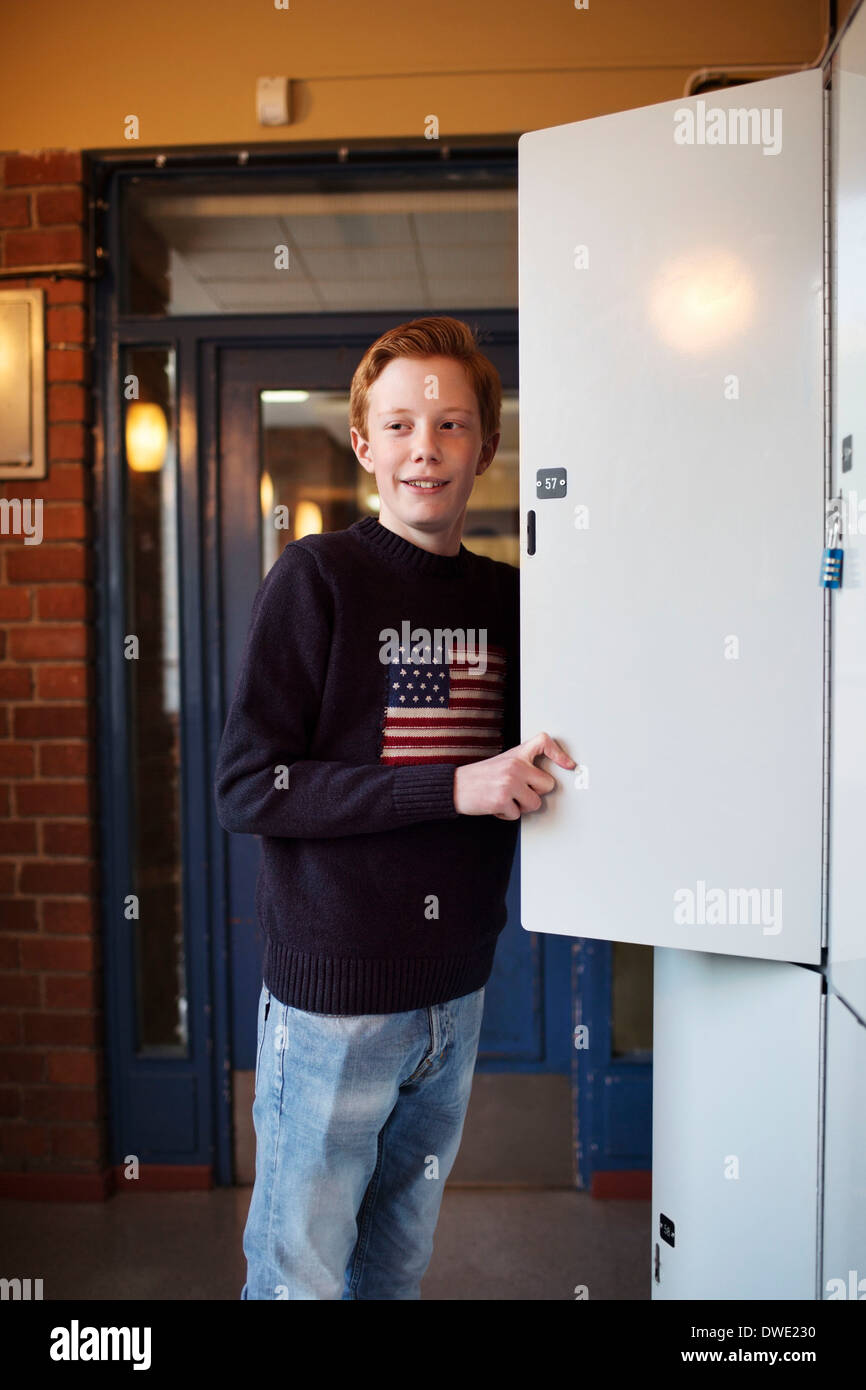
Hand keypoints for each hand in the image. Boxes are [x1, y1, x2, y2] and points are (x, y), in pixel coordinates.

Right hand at [453, 731, 576, 819]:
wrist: (454, 786)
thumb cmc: (479, 776)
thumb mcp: (502, 762)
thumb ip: (523, 765)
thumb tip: (545, 780)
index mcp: (516, 754)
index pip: (544, 742)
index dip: (559, 753)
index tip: (569, 765)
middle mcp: (515, 766)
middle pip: (548, 785)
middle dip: (535, 793)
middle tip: (518, 792)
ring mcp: (510, 783)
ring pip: (535, 803)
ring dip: (521, 806)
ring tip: (505, 798)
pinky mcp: (502, 800)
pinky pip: (517, 815)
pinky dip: (506, 814)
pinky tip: (495, 804)